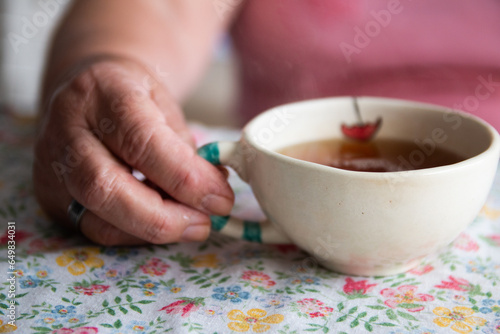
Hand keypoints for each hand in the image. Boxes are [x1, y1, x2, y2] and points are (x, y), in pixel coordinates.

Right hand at [33, 57, 233, 244]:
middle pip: (105, 187)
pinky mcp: (50, 195)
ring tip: (190, 225)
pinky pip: (94, 229)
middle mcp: (67, 128)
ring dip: (151, 232)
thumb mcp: (166, 105)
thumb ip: (185, 149)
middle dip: (163, 218)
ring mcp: (51, 165)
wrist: (87, 92)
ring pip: (96, 217)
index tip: (220, 199)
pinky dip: (135, 234)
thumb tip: (212, 193)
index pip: (141, 141)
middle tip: (204, 224)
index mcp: (104, 92)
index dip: (184, 178)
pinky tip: (162, 222)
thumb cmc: (132, 97)